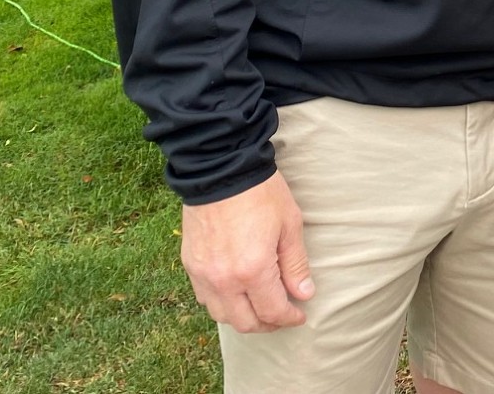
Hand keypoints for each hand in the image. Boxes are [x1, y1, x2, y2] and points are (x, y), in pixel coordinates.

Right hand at [181, 172, 314, 332]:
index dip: (289, 318)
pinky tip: (236, 292)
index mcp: (252, 270)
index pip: (272, 311)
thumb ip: (295, 264)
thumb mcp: (289, 224)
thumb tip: (303, 294)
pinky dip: (222, 303)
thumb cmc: (261, 193)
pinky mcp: (189, 264)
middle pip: (245, 323)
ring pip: (222, 315)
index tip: (300, 315)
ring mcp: (203, 274)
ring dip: (243, 317)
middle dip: (268, 324)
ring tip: (260, 306)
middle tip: (282, 315)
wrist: (221, 168)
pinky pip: (204, 298)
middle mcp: (224, 280)